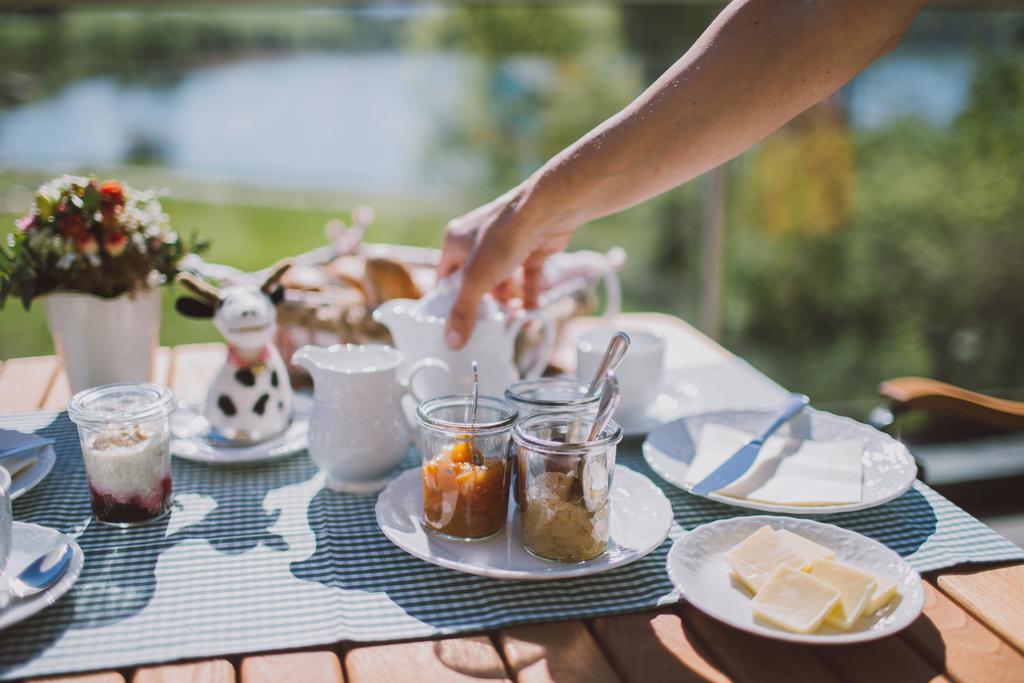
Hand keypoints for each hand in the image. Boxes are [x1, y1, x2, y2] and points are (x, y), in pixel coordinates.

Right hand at [438, 185, 576, 348]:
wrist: (546, 212)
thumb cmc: (503, 238)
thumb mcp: (476, 279)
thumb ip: (464, 311)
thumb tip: (451, 342)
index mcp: (456, 241)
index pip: (445, 277)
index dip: (449, 302)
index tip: (455, 326)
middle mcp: (478, 240)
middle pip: (476, 282)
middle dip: (484, 305)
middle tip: (487, 328)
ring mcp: (506, 245)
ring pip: (503, 281)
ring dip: (508, 302)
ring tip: (512, 321)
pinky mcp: (531, 249)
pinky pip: (527, 277)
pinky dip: (529, 294)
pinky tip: (532, 312)